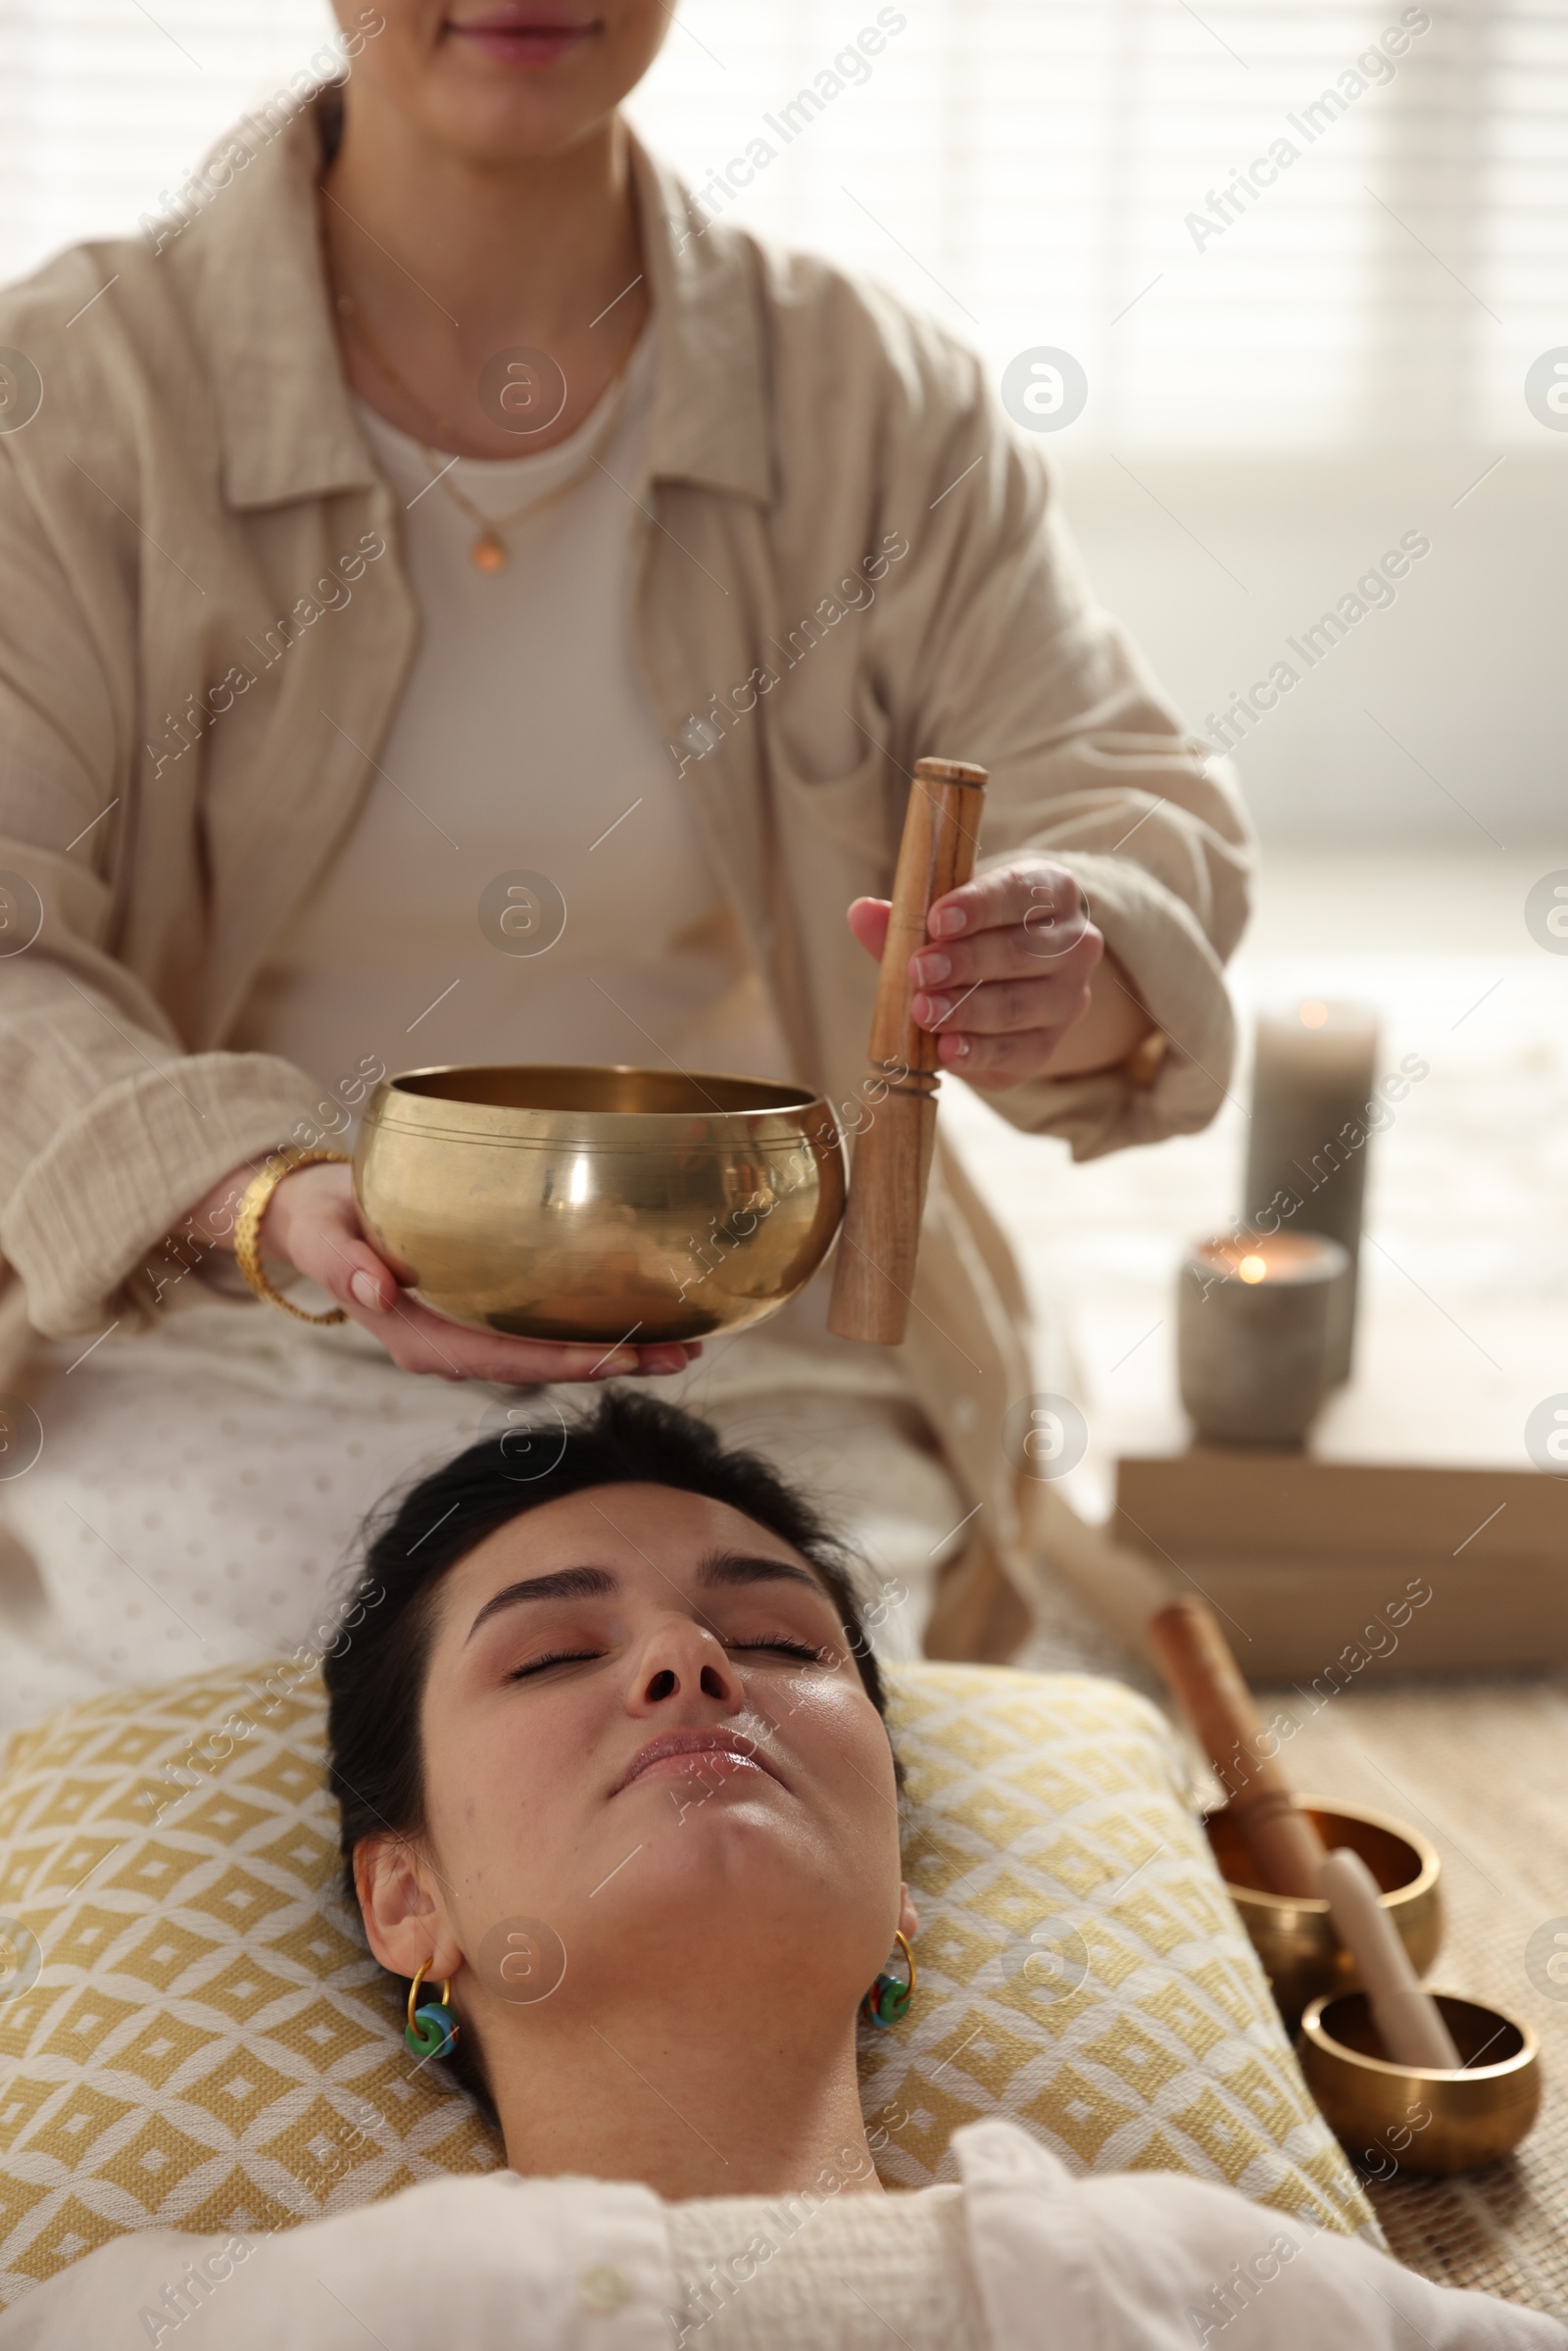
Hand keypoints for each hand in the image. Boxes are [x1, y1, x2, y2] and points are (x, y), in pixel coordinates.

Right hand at [186, 1161, 700, 1383]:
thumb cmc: (320, 1218)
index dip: (562, 1360)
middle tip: (683, 1352)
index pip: (502, 1359)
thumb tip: (373, 1287)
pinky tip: (641, 1316)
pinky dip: (594, 1326)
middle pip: (542, 1365)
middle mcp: (450, 1346)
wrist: (313, 1215)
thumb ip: (342, 1261)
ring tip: (685, 1341)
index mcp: (416, 1337)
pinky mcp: (482, 1311)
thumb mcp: (323, 1232)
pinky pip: (544, 1327)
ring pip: (552, 1352)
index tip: (618, 1358)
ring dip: (618, 1350)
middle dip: (614, 1362)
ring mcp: (469, 1333)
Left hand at [847, 857, 1149, 1089]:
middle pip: (1020, 951)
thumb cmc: (974, 938)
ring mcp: (1068, 997)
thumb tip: (863, 912)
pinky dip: (979, 1052)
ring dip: (967, 1009)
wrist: (1012, 988)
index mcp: (1052, 892)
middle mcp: (1074, 943)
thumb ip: (907, 918)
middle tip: (920, 970)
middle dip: (966, 962)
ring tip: (924, 1011)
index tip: (937, 921)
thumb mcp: (945, 919)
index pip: (1020, 892)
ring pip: (1018, 1004)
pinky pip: (1017, 1051)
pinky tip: (948, 1050)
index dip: (978, 906)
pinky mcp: (1050, 1044)